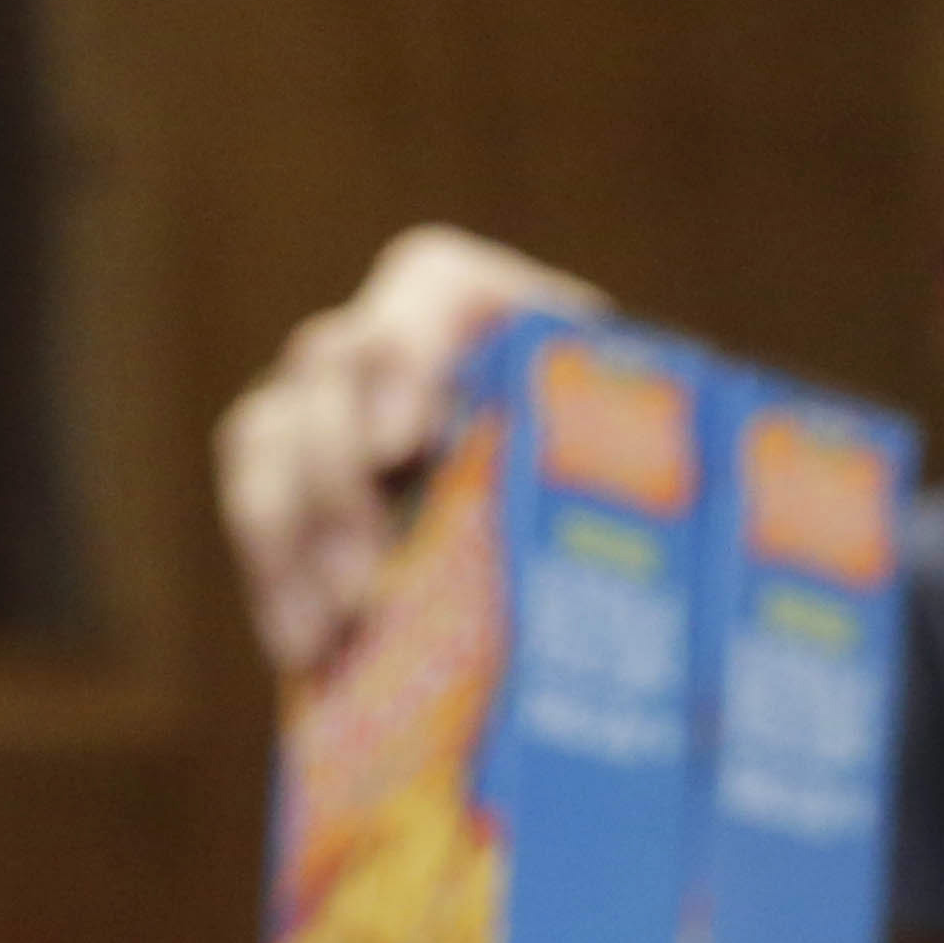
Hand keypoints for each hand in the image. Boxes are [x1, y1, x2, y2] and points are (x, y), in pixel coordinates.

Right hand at [214, 224, 605, 676]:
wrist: (586, 532)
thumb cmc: (635, 476)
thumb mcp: (643, 451)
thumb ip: (635, 460)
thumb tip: (688, 522)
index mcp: (484, 304)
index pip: (424, 289)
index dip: (400, 356)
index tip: (403, 444)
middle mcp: (392, 339)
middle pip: (325, 368)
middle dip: (335, 477)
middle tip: (365, 582)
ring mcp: (329, 406)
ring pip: (265, 436)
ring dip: (288, 538)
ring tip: (331, 633)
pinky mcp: (293, 480)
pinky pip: (254, 508)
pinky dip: (272, 578)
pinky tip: (306, 652)